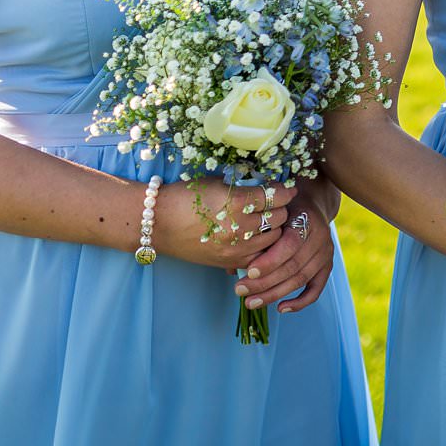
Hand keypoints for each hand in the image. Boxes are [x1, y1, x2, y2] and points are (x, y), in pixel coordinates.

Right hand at [151, 180, 298, 270]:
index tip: (288, 189)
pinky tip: (257, 238)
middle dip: (280, 210)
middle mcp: (239, 227)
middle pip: (278, 218)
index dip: (285, 191)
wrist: (157, 223)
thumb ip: (245, 187)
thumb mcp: (217, 183)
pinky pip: (258, 257)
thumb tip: (270, 187)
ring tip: (267, 220)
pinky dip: (262, 247)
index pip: (276, 197)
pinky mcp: (228, 262)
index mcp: (237, 201)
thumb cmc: (185, 197)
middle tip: (276, 204)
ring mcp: (234, 248)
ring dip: (274, 229)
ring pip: (272, 239)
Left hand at [235, 179, 337, 314]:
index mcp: (306, 218)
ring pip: (301, 279)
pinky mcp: (327, 267)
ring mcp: (326, 253)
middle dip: (265, 282)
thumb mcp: (270, 213)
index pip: (290, 244)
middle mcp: (320, 236)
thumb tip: (233, 270)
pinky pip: (315, 289)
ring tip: (251, 302)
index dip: (270, 261)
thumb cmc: (283, 209)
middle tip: (240, 291)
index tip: (248, 273)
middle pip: (294, 265)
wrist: (310, 205)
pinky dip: (300, 302)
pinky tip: (280, 308)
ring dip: (275, 294)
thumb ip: (255, 236)